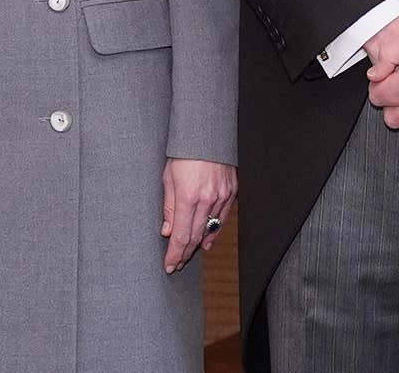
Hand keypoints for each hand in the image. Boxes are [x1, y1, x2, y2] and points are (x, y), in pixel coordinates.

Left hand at [160, 158, 236, 272]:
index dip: (175, 254)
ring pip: (210, 229)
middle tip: (177, 264)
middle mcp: (207, 199)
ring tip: (188, 255)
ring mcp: (222, 196)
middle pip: (195, 236)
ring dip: (198, 244)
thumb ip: (168, 206)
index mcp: (188, 196)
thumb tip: (167, 231)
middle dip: (185, 253)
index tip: (169, 265)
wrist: (207, 132)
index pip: (181, 236)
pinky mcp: (231, 191)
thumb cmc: (184, 151)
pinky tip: (207, 240)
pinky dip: (214, 231)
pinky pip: (222, 217)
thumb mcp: (168, 177)